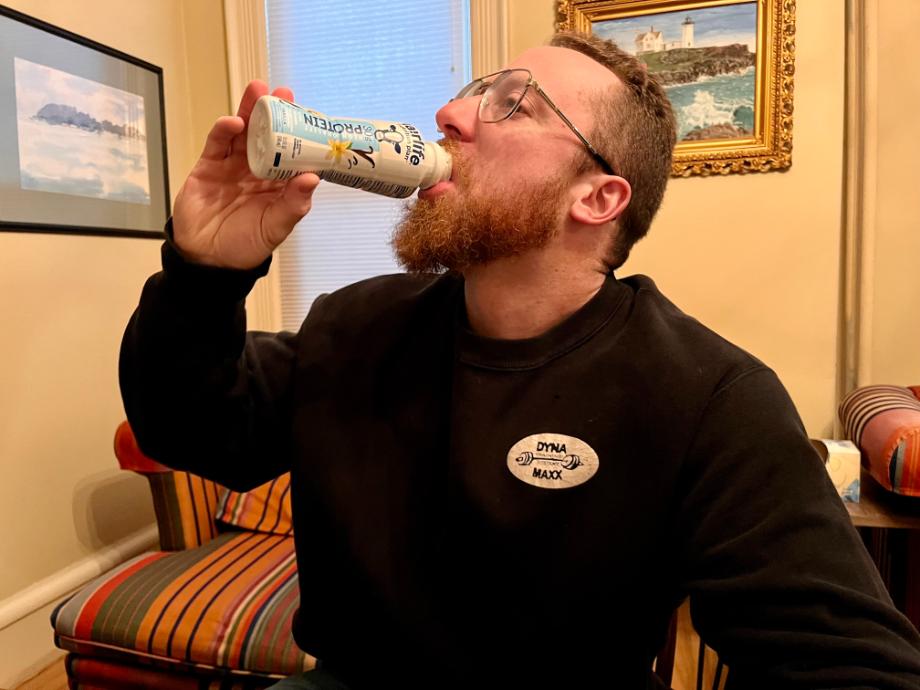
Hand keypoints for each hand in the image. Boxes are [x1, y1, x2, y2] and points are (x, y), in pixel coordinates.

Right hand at [172, 81, 319, 268]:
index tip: (310, 115)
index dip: (300, 135)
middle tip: (284, 92)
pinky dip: (224, 130)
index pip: (292, 154)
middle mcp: (257, 171)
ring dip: (250, 111)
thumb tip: (313, 178)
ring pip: (243, 133)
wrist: (206, 259)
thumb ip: (294, 205)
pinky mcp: (209, 166)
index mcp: (279, 184)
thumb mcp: (275, 229)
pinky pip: (218, 144)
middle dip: (275, 114)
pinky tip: (234, 121)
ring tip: (258, 91)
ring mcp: (232, 166)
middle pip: (267, 136)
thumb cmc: (245, 246)